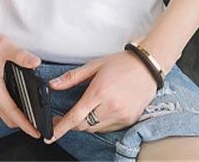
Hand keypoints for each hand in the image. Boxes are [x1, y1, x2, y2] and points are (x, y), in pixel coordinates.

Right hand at [0, 26, 41, 138]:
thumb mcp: (5, 46)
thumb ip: (21, 55)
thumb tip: (36, 63)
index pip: (11, 111)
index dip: (24, 123)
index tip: (36, 132)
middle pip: (7, 117)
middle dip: (23, 124)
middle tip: (40, 126)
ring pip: (4, 113)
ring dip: (18, 118)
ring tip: (35, 118)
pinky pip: (2, 106)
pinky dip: (13, 110)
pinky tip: (24, 105)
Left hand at [43, 50, 160, 143]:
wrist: (148, 66)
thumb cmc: (122, 63)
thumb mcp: (94, 65)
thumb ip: (72, 77)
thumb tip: (53, 85)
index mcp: (100, 91)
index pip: (76, 116)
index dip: (61, 127)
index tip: (50, 134)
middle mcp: (111, 107)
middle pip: (83, 125)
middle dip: (72, 123)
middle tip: (65, 117)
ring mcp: (121, 116)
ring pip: (95, 129)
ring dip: (86, 123)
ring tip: (87, 109)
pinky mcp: (129, 120)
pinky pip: (108, 128)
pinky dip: (100, 123)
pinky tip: (101, 110)